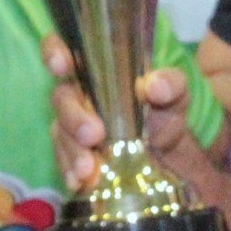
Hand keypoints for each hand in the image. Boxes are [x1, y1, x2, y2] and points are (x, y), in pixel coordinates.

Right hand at [42, 33, 205, 190]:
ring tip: (90, 169)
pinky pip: (63, 161)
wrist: (168, 154)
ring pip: (60, 133)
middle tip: (94, 135)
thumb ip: (170, 84)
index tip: (62, 65)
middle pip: (61, 98)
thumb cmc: (163, 111)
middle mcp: (78, 94)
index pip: (63, 48)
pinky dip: (70, 171)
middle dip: (73, 117)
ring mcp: (71, 126)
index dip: (55, 51)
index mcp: (96, 68)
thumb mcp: (176, 95)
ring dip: (73, 150)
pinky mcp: (71, 154)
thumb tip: (153, 86)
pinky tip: (81, 182)